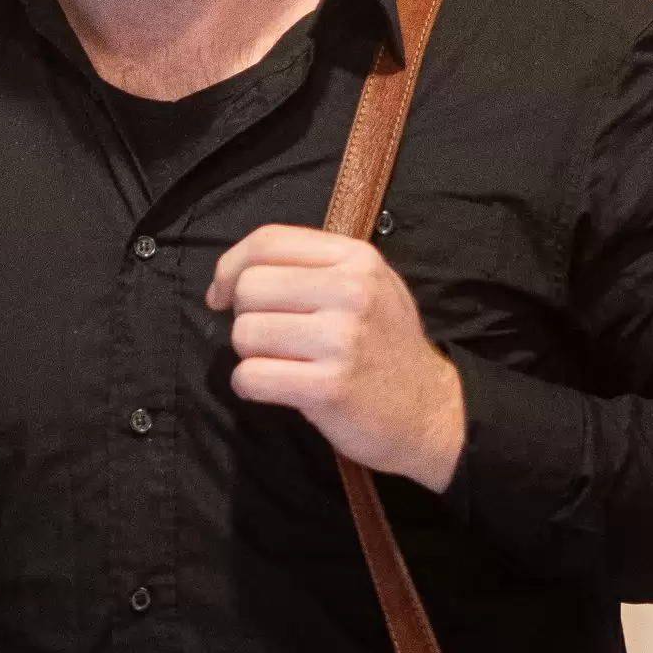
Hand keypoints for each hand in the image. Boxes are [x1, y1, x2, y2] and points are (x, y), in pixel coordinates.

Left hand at [206, 224, 466, 491]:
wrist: (430, 411)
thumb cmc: (384, 344)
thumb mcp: (367, 284)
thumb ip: (310, 265)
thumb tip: (230, 277)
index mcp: (356, 258)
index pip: (267, 241)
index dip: (230, 266)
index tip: (223, 294)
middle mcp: (351, 292)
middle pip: (249, 287)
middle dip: (244, 316)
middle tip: (269, 337)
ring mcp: (342, 340)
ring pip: (244, 333)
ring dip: (249, 354)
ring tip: (282, 363)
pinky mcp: (329, 388)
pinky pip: (251, 377)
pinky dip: (250, 386)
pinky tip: (277, 387)